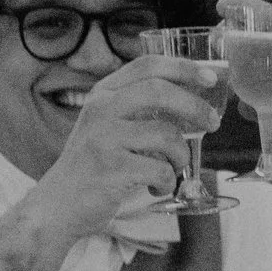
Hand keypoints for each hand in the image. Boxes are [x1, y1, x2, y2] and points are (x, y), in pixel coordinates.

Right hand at [0, 54, 224, 270]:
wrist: (58, 204)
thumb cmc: (92, 165)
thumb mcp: (107, 124)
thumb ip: (137, 108)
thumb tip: (191, 101)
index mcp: (103, 94)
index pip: (148, 66)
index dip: (183, 67)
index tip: (210, 78)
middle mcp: (101, 109)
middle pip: (159, 91)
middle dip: (194, 106)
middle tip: (212, 123)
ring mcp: (105, 138)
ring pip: (167, 135)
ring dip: (181, 156)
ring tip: (174, 168)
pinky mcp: (112, 169)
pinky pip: (161, 170)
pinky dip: (168, 183)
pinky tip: (156, 188)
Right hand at [215, 0, 271, 161]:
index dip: (248, 9)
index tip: (223, 4)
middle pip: (250, 42)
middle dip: (229, 37)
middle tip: (215, 38)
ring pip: (242, 71)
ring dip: (227, 68)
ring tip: (217, 69)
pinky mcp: (268, 109)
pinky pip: (246, 104)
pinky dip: (240, 104)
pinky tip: (241, 106)